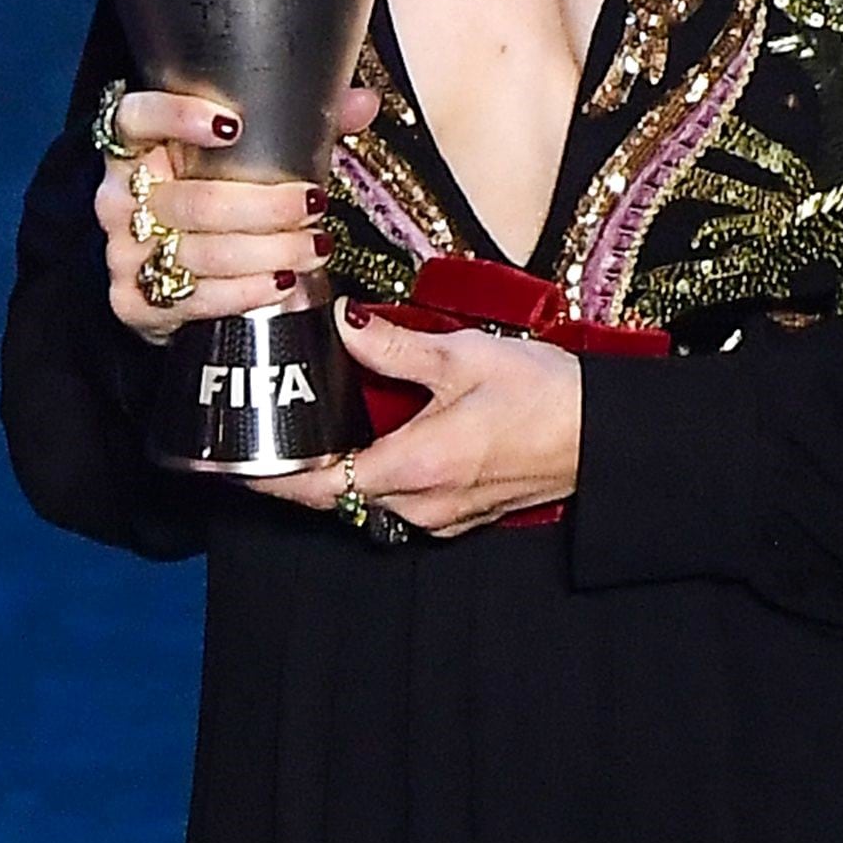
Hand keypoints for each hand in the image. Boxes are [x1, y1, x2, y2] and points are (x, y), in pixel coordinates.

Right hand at [93, 86, 377, 342]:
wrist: (167, 272)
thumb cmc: (211, 197)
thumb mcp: (249, 157)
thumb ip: (303, 124)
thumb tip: (364, 102)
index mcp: (136, 147)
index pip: (135, 117)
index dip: (176, 117)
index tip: (232, 124)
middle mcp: (120, 196)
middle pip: (193, 200)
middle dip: (265, 206)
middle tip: (314, 203)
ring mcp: (122, 250)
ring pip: (200, 251)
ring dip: (268, 252)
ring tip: (314, 247)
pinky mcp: (131, 301)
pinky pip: (195, 297)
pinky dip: (246, 291)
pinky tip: (282, 283)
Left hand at [249, 311, 581, 534]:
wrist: (607, 436)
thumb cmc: (546, 395)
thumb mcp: (464, 355)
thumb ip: (395, 346)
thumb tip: (344, 327)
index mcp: (415, 467)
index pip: (319, 487)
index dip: (271, 479)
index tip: (235, 464)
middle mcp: (424, 504)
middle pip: (338, 496)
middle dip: (301, 469)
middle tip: (270, 430)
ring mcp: (446, 516)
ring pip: (370, 499)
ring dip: (341, 471)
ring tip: (317, 427)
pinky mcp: (464, 512)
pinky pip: (403, 499)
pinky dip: (379, 473)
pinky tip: (378, 435)